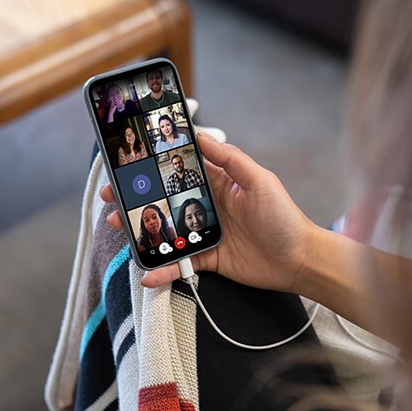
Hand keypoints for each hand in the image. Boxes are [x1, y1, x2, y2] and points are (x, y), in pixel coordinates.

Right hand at [101, 134, 319, 289]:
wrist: (300, 259)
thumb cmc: (284, 217)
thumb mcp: (260, 181)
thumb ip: (230, 159)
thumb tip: (201, 136)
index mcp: (220, 183)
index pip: (181, 171)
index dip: (155, 167)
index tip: (129, 163)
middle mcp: (209, 206)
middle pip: (165, 200)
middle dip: (137, 198)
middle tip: (111, 196)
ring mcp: (207, 234)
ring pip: (166, 231)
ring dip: (141, 230)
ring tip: (117, 226)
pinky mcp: (209, 260)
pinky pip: (181, 264)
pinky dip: (163, 271)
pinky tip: (146, 274)